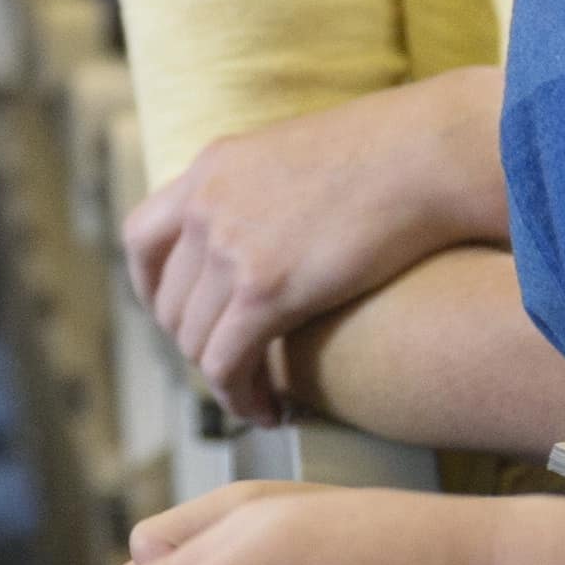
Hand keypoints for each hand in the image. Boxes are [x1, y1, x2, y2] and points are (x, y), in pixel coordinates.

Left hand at [122, 67, 505, 422]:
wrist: (424, 154)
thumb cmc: (386, 156)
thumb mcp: (294, 156)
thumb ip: (259, 190)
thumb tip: (264, 230)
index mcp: (208, 168)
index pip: (139, 238)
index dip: (150, 290)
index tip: (174, 320)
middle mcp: (205, 205)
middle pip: (168, 301)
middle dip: (195, 344)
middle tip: (236, 367)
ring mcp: (229, 246)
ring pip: (194, 340)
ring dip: (223, 380)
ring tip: (258, 398)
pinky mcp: (264, 288)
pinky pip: (227, 362)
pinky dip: (240, 396)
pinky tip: (272, 410)